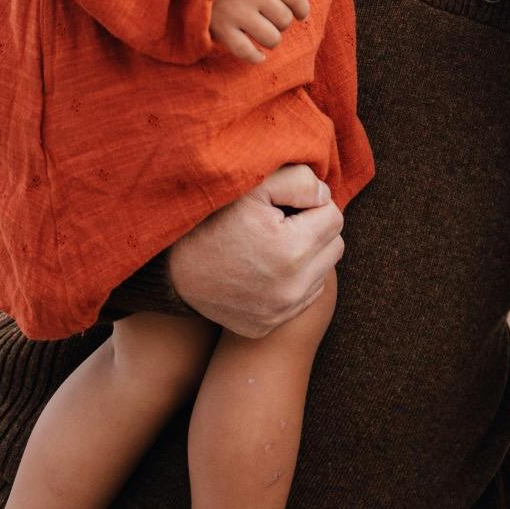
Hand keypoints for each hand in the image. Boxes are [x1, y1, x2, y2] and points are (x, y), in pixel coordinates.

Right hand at [166, 164, 344, 337]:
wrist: (174, 268)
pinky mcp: (268, 326)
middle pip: (335, 246)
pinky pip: (303, 298)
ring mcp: (280, 312)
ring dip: (308, 257)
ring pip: (322, 274)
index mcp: (292, 249)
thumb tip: (326, 197)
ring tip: (273, 246)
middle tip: (283, 224)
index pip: (334, 217)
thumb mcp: (255, 187)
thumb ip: (301, 182)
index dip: (312, 204)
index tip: (286, 205)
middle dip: (316, 231)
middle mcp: (291, 288)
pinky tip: (267, 269)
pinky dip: (294, 282)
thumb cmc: (214, 219)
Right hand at [210, 0, 310, 62]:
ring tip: (263, 32)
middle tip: (270, 18)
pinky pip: (246, 52)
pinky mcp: (221, 28)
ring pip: (271, 38)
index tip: (300, 14)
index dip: (302, 9)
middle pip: (284, 20)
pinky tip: (258, 55)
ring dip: (271, 39)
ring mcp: (237, 12)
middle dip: (282, 23)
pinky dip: (255, 57)